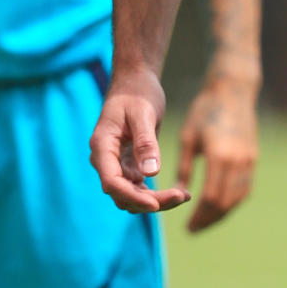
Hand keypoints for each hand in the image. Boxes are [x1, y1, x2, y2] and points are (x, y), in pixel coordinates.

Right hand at [89, 66, 191, 215]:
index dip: (131, 196)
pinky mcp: (129, 167)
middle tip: (181, 197)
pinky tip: (180, 192)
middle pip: (122, 194)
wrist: (136, 83)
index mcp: (102, 146)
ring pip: (132, 195)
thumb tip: (151, 173)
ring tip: (184, 195)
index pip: (111, 181)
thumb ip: (146, 142)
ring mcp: (117, 165)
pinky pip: (140, 189)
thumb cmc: (137, 93)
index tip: (155, 204)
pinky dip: (158, 194)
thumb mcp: (144, 113)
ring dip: (156, 201)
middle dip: (150, 201)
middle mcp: (106, 160)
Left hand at [177, 70, 258, 232]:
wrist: (232, 91)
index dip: (199, 216)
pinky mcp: (253, 159)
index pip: (210, 197)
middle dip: (209, 220)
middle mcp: (238, 162)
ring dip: (221, 213)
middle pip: (225, 203)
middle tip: (193, 229)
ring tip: (204, 221)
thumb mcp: (187, 138)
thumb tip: (176, 193)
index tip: (186, 227)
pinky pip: (244, 189)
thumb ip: (183, 168)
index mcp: (219, 156)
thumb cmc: (204, 110)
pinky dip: (232, 202)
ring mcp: (249, 161)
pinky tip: (219, 206)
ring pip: (237, 199)